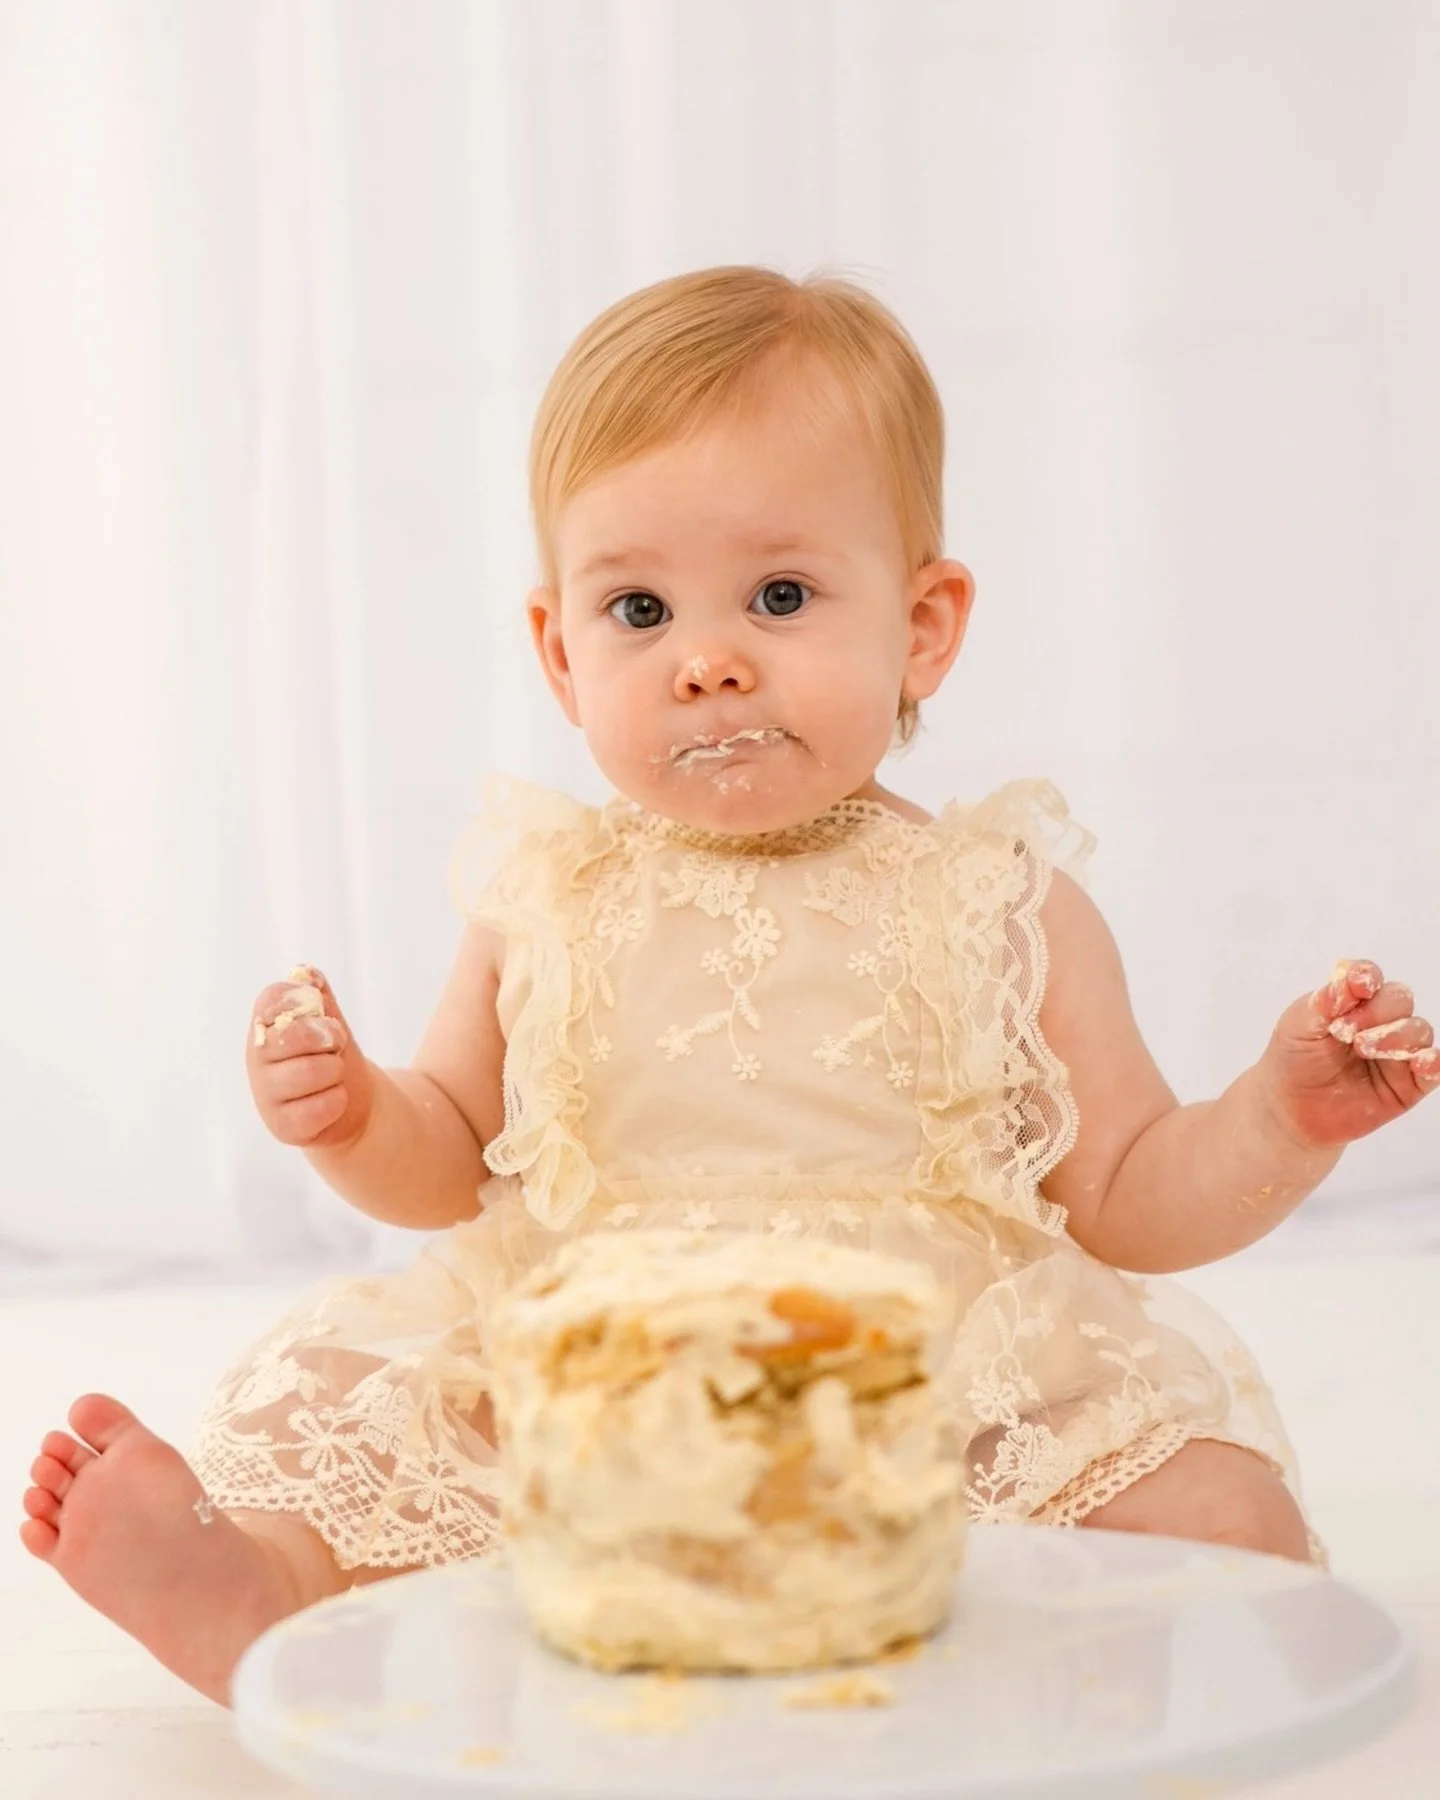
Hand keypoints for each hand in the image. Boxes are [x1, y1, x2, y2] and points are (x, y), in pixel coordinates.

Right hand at [246, 965, 373, 1149]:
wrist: (351, 1102)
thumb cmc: (333, 1054)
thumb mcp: (329, 1019)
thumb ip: (317, 994)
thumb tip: (306, 974)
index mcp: (263, 1025)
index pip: (271, 1000)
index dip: (307, 1004)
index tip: (324, 1015)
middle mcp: (256, 1058)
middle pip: (292, 1036)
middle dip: (329, 1038)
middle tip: (336, 1045)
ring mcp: (265, 1094)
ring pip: (309, 1072)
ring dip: (336, 1071)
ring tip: (333, 1074)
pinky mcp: (281, 1126)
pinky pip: (318, 1108)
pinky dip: (337, 1101)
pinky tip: (332, 1100)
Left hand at [1262, 959, 1439, 1149]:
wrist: (1291, 1109)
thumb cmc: (1294, 1060)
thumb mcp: (1297, 1027)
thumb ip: (1322, 1002)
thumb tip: (1348, 979)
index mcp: (1351, 1001)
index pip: (1368, 977)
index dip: (1366, 976)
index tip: (1357, 985)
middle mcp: (1380, 1020)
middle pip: (1399, 999)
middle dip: (1376, 1011)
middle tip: (1345, 1033)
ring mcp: (1397, 1051)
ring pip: (1418, 1030)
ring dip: (1396, 1037)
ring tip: (1363, 1050)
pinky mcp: (1409, 1082)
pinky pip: (1434, 1069)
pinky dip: (1433, 1063)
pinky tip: (1420, 1063)